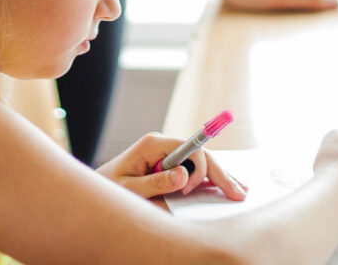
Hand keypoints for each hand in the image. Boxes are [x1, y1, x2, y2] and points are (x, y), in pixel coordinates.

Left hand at [95, 133, 246, 202]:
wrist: (98, 187)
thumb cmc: (110, 187)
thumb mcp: (130, 189)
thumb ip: (156, 183)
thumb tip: (184, 175)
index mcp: (153, 144)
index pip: (189, 148)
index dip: (198, 168)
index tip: (192, 189)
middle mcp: (163, 144)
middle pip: (200, 155)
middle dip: (220, 174)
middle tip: (239, 194)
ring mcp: (167, 153)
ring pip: (200, 161)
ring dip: (220, 176)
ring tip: (240, 191)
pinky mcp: (168, 163)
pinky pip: (193, 168)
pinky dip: (210, 179)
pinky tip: (224, 186)